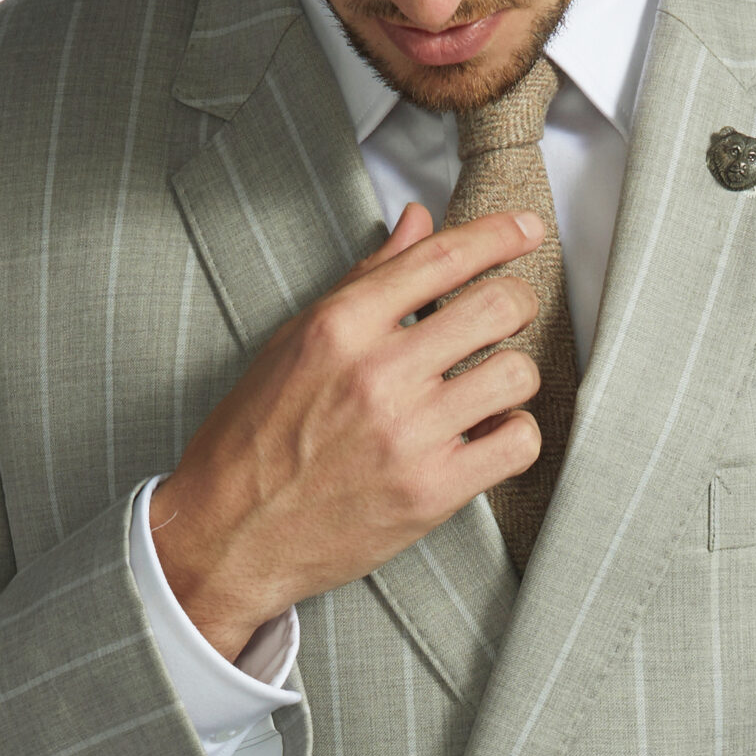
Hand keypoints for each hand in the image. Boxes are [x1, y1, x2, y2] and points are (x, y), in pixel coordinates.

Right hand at [151, 203, 543, 652]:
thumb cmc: (256, 437)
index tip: (527, 229)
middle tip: (509, 316)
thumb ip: (365, 280)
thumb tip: (418, 223)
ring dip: (514, 375)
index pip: (442, 258)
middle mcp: (378, 373)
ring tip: (487, 386)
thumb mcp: (295, 341)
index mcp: (341, 326)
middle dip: (518, 303)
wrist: (229, 531)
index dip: (499, 235)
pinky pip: (518, 442)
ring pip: (518, 374)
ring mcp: (408, 434)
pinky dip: (515, 433)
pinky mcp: (431, 491)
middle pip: (498, 307)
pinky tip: (487, 433)